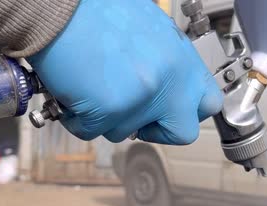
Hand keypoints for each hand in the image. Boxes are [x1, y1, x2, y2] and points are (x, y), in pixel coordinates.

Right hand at [27, 0, 222, 144]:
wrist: (58, 7)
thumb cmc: (96, 10)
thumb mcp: (150, 30)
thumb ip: (165, 63)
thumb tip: (163, 87)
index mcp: (181, 59)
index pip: (208, 104)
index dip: (187, 113)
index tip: (167, 111)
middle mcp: (167, 81)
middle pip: (182, 132)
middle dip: (158, 131)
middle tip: (137, 117)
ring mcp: (140, 99)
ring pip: (126, 132)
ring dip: (107, 118)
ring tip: (92, 87)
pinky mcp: (108, 110)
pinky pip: (91, 132)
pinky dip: (77, 119)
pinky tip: (73, 93)